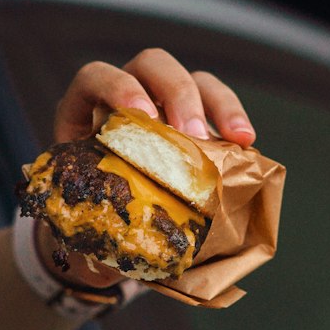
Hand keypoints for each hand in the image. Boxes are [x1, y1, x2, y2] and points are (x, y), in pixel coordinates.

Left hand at [44, 49, 254, 292]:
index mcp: (85, 115)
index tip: (140, 114)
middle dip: (175, 94)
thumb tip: (104, 263)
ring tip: (236, 140)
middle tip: (191, 135)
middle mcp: (125, 97)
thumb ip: (89, 237)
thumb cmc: (90, 218)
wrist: (108, 223)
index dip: (117, 87)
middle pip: (150, 67)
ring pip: (191, 79)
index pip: (96, 78)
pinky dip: (232, 119)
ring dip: (214, 105)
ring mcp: (163, 104)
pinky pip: (216, 104)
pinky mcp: (193, 120)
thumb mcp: (83, 226)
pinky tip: (247, 145)